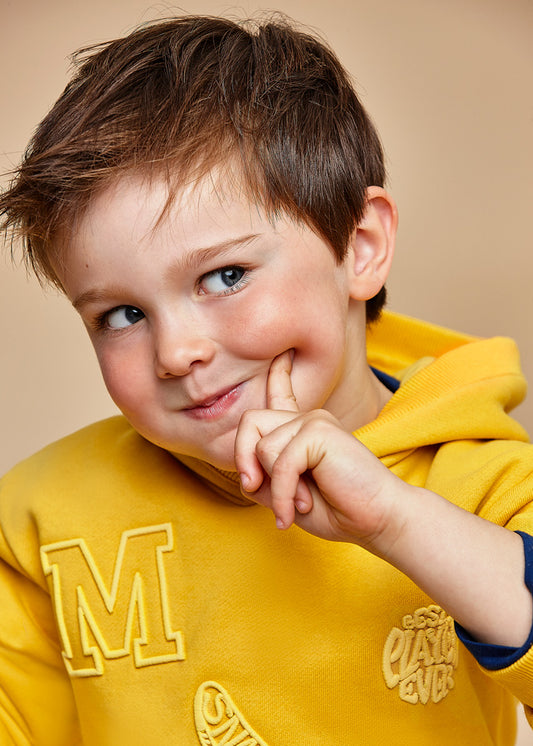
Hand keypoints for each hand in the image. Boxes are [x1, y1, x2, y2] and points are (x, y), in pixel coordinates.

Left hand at [234, 351, 406, 549]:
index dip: (278, 373)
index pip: (282, 393)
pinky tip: (302, 507)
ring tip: (301, 504)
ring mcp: (314, 421)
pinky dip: (284, 494)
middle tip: (256, 489)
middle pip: (249, 422)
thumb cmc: (336, 510)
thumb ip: (262, 479)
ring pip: (262, 448)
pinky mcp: (319, 432)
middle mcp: (308, 418)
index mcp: (303, 428)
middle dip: (243, 460)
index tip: (283, 353)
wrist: (377, 518)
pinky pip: (279, 464)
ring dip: (275, 488)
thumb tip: (246, 473)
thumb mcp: (286, 496)